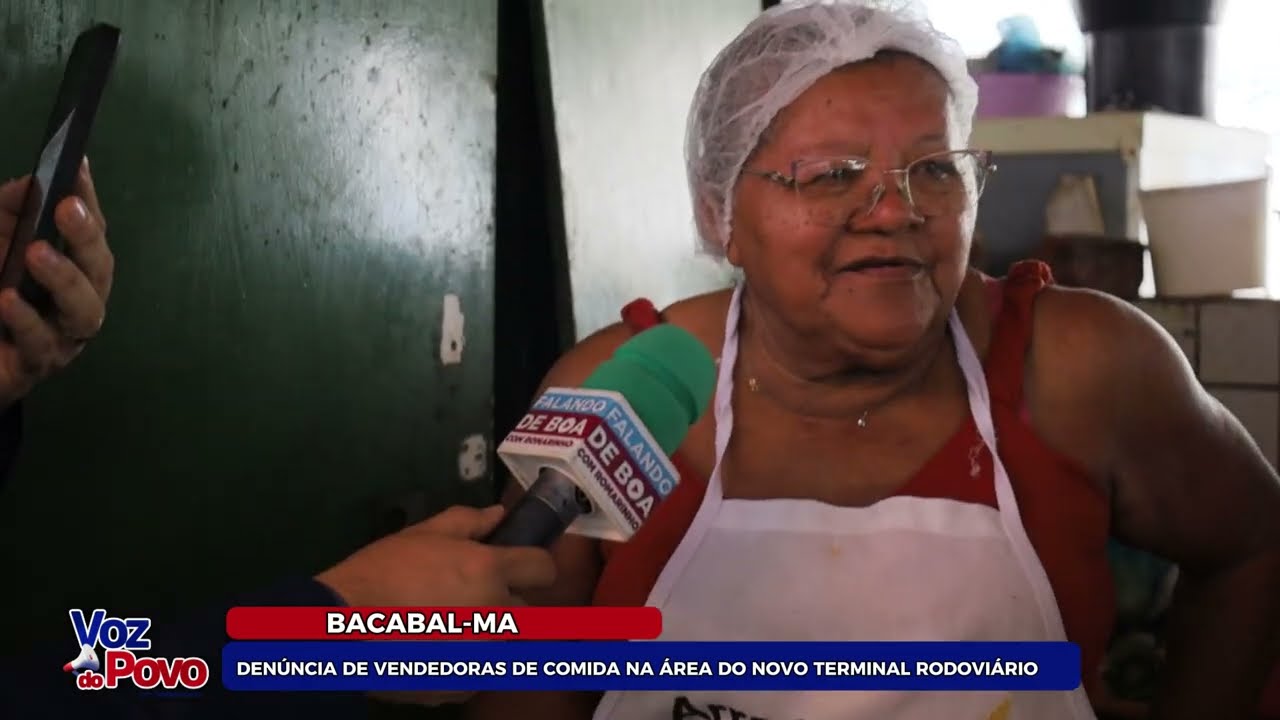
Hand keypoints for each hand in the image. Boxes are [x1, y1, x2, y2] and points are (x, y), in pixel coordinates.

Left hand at [0, 161, 112, 406]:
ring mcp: (62, 337)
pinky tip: (7, 299)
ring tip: (36, 253)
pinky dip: (26, 321)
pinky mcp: (33, 367)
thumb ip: (9, 210)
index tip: (78, 166)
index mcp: (72, 268)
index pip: (90, 230)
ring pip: (84, 311)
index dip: (88, 198)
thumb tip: (33, 183)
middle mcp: (77, 301)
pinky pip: (40, 345)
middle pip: (98, 270)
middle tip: (66, 208)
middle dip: (86, 238)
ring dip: (65, 280)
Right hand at [315, 504, 556, 706]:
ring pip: (503, 641)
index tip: (515, 566)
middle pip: (523, 608)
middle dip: (503, 601)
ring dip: (485, 633)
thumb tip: (499, 515)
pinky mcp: (465, 685)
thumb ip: (468, 522)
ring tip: (444, 626)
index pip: (543, 569)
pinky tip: (432, 651)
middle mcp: (496, 614)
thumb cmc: (380, 572)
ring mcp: (483, 655)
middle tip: (464, 596)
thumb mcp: (422, 534)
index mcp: (489, 571)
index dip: (532, 565)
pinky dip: (464, 661)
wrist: (340, 631)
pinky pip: (480, 669)